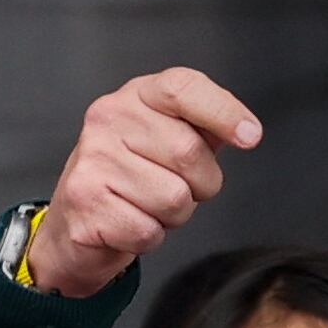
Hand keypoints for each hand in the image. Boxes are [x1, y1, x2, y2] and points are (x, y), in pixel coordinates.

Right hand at [23, 70, 261, 298]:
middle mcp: (107, 120)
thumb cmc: (134, 177)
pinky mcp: (84, 205)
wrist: (77, 222)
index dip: (223, 111)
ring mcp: (91, 161)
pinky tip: (131, 223)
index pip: (183, 89)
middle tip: (181, 188)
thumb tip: (245, 130)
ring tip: (149, 206)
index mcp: (135, 96)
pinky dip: (150, 238)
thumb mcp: (170, 139)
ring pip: (173, 198)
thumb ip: (205, 127)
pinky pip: (148, 231)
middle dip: (201, 184)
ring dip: (175, 215)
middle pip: (188, 153)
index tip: (250, 136)